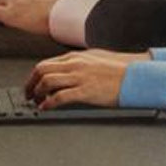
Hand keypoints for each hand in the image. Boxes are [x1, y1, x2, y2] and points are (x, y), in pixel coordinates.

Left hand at [27, 48, 141, 109]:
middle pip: (41, 70)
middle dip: (30, 83)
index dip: (35, 76)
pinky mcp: (85, 91)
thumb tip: (67, 70)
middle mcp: (75, 64)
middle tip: (28, 94)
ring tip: (35, 101)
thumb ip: (80, 63)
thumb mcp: (96, 59)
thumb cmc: (121, 70)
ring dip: (36, 93)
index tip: (32, 84)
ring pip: (46, 82)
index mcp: (76, 57)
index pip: (46, 63)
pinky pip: (59, 97)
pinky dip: (48, 103)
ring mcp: (79, 77)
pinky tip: (45, 107)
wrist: (137, 76)